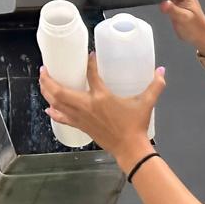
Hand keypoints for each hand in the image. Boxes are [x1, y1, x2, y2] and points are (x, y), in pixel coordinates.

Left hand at [40, 55, 164, 170]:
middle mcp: (86, 105)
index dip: (89, 64)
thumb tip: (161, 70)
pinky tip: (48, 108)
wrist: (129, 148)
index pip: (91, 75)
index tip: (89, 55)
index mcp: (102, 97)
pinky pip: (62, 118)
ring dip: (47, 92)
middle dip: (48, 80)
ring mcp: (81, 117)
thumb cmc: (136, 125)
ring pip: (57, 103)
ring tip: (42, 82)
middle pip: (60, 91)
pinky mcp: (81, 126)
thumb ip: (155, 85)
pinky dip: (54, 112)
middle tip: (45, 69)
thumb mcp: (147, 103)